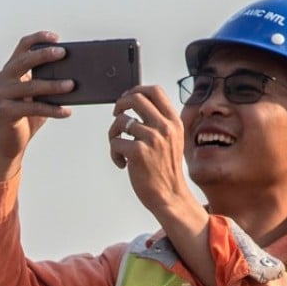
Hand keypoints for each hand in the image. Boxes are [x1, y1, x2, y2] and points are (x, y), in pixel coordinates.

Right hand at [0, 31, 74, 182]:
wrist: (10, 143)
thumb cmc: (26, 117)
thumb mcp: (37, 95)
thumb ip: (46, 81)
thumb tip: (76, 74)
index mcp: (9, 71)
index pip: (22, 47)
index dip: (38, 39)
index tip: (57, 38)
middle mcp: (1, 80)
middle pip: (24, 61)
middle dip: (45, 55)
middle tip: (64, 54)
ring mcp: (1, 96)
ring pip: (31, 86)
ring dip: (54, 85)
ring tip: (72, 85)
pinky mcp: (5, 112)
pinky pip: (33, 108)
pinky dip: (52, 110)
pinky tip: (66, 112)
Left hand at [108, 85, 215, 285]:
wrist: (169, 195)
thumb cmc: (165, 169)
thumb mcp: (170, 140)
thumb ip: (158, 123)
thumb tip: (136, 104)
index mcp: (173, 121)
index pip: (155, 91)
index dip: (136, 90)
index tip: (126, 99)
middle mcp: (164, 126)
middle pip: (135, 99)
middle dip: (120, 104)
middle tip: (116, 115)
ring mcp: (152, 138)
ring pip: (120, 122)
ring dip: (113, 135)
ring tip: (119, 148)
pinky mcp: (138, 152)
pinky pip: (115, 142)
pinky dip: (113, 154)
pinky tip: (121, 164)